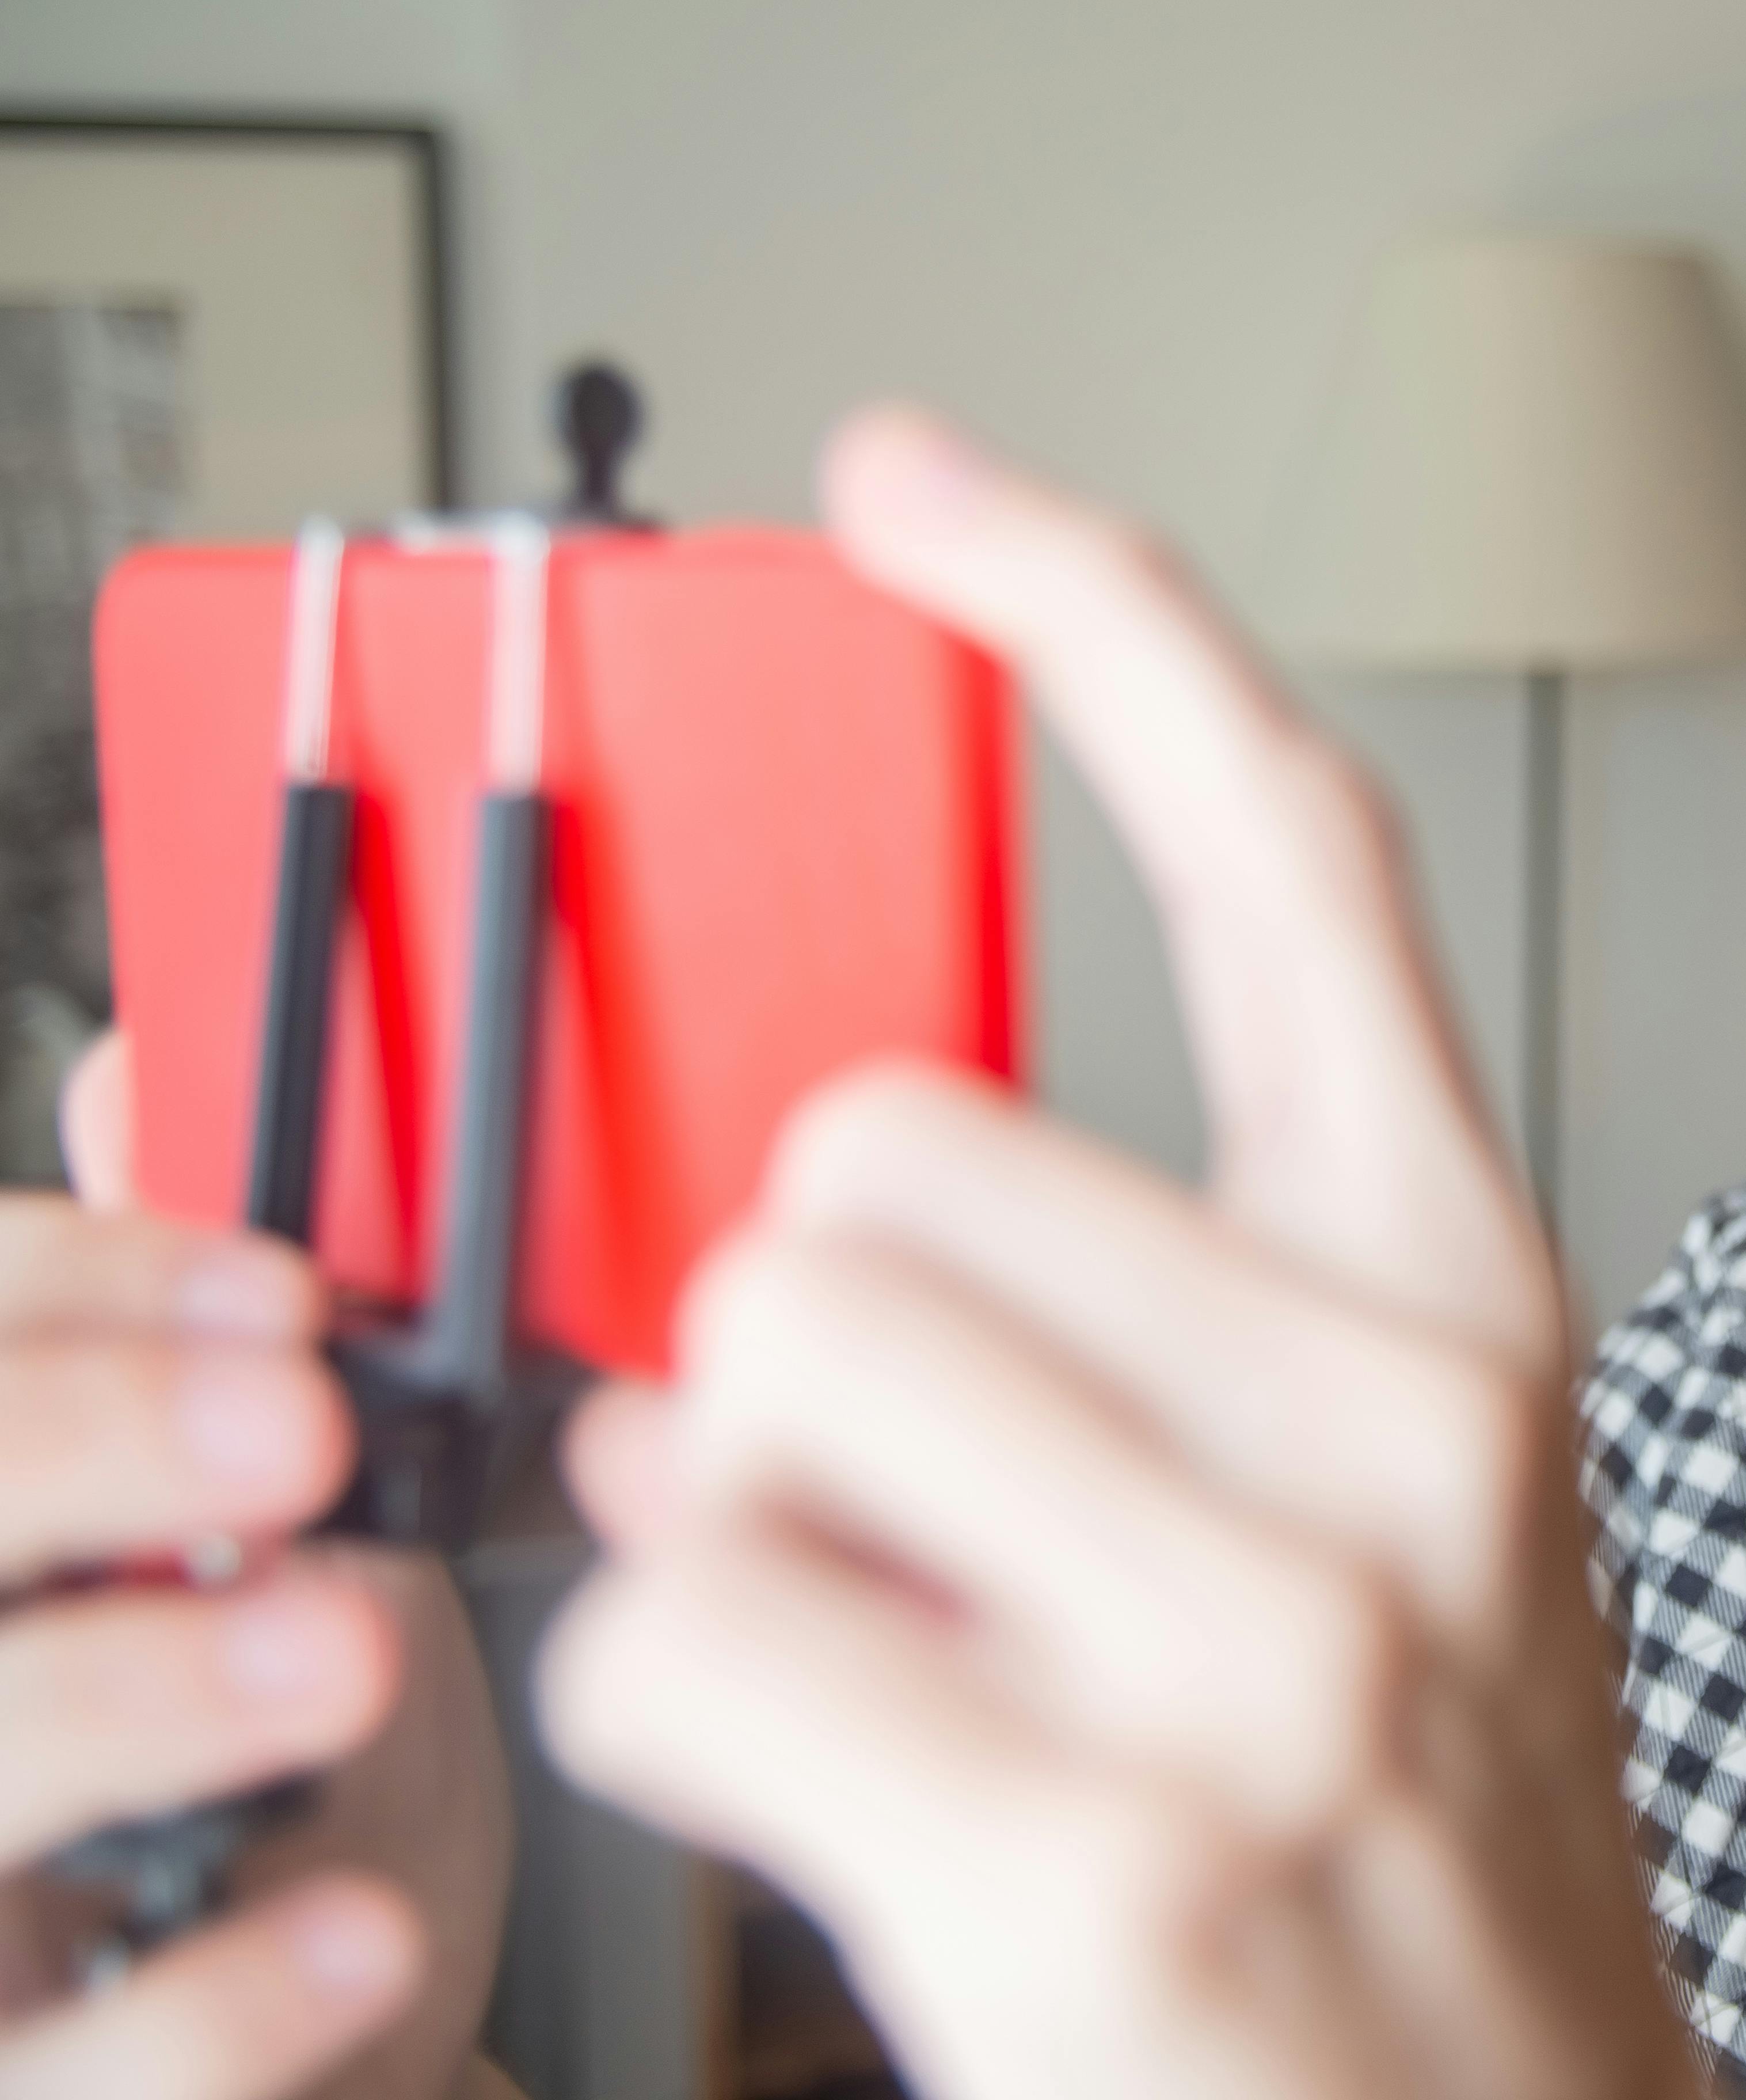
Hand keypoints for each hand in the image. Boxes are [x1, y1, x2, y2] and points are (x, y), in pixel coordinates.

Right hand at [0, 1039, 512, 2099]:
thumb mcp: (158, 1546)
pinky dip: (203, 2017)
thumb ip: (132, 1355)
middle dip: (64, 1453)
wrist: (232, 2057)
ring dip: (123, 1698)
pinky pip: (49, 2090)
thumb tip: (141, 1087)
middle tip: (292, 1437)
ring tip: (342, 1648)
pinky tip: (356, 1930)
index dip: (65, 1294)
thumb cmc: (194, 1778)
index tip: (280, 1297)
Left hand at [538, 410, 1696, 2099]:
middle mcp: (1407, 1423)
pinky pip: (679, 1618)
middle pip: (874, 1150)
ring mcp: (1271, 1637)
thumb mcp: (1361, 1498)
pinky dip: (683, 1697)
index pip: (1292, 855)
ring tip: (890, 1645)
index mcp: (1462, 1294)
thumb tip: (782, 1205)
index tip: (915, 480)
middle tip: (913, 1495)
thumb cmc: (1403, 1825)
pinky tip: (842, 1778)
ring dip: (728, 1506)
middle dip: (805, 1319)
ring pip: (748, 1361)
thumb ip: (1139, 1302)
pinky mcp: (1101, 1846)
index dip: (1095, 614)